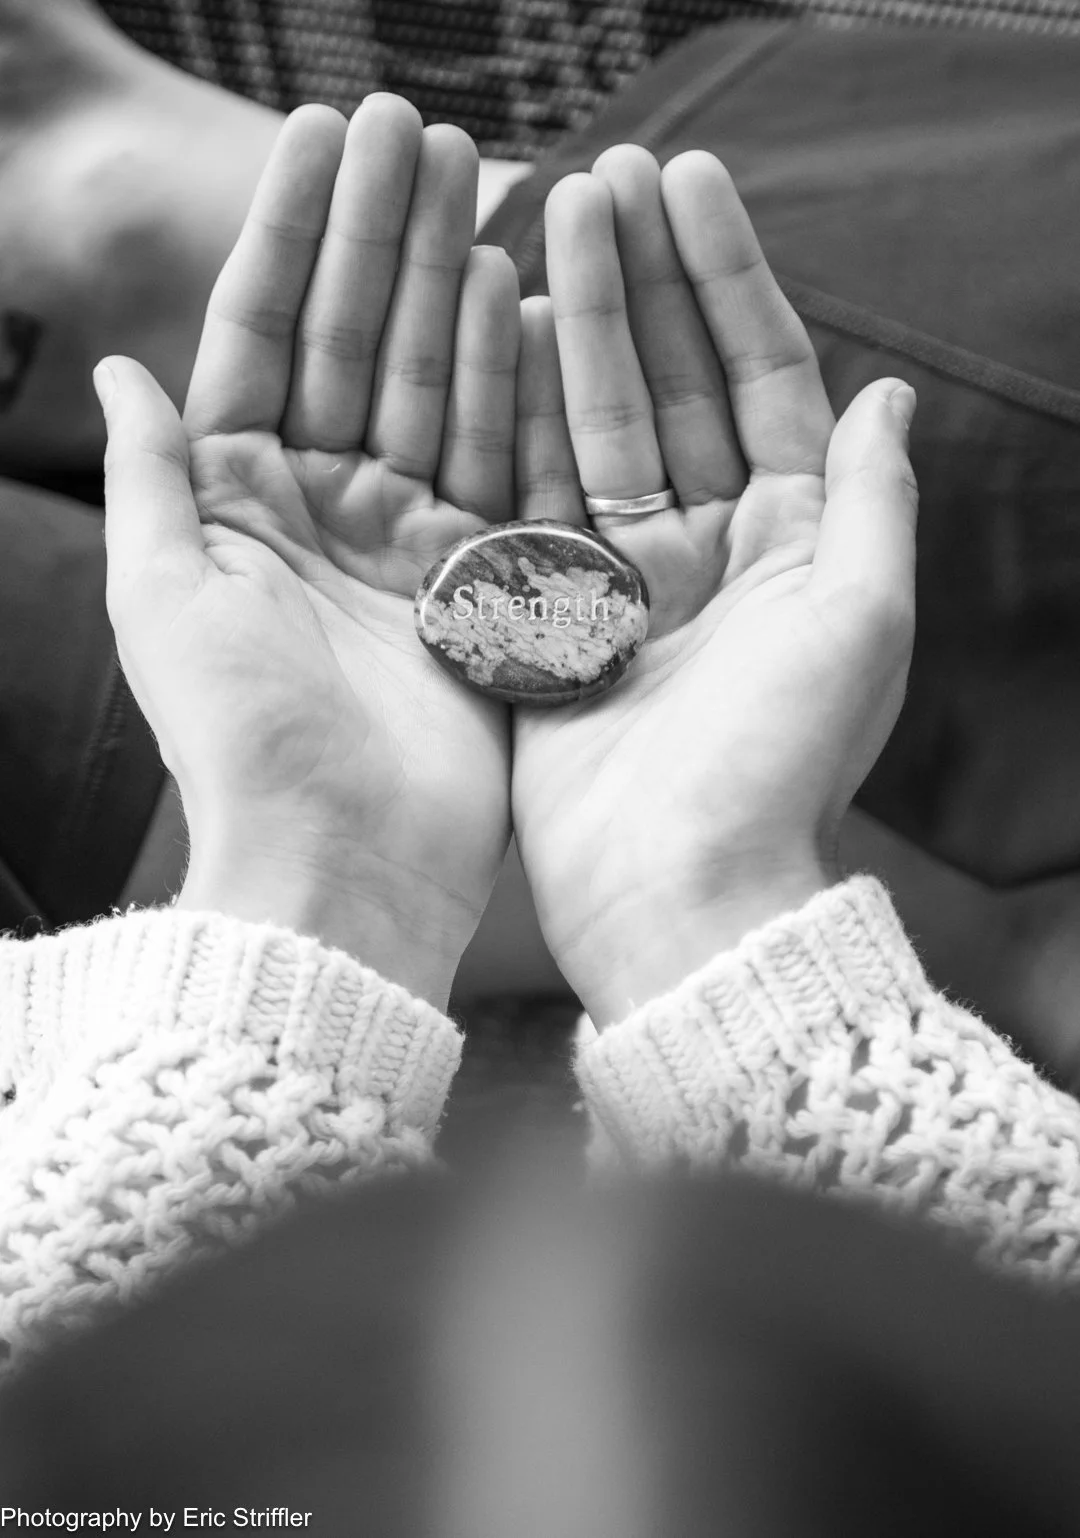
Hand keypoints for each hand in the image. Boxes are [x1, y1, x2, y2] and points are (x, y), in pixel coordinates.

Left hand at [97, 98, 519, 1007]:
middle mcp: (322, 513)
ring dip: (450, 280)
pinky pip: (500, 459)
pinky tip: (524, 292)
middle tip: (420, 127)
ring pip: (434, 385)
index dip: (292, 237)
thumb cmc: (242, 737)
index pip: (263, 339)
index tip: (326, 136)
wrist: (346, 862)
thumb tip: (114, 371)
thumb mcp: (165, 596)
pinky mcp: (481, 583)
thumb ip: (153, 476)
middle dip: (383, 233)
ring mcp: (408, 543)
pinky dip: (512, 380)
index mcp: (235, 505)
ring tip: (479, 175)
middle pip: (356, 345)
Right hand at [512, 147, 917, 1024]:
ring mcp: (626, 582)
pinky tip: (497, 333)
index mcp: (794, 544)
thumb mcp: (859, 620)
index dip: (727, 281)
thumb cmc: (778, 763)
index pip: (764, 381)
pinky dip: (515, 417)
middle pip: (674, 388)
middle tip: (604, 174)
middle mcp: (713, 552)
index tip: (686, 182)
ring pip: (597, 426)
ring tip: (548, 220)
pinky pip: (532, 495)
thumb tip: (889, 392)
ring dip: (575, 326)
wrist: (674, 891)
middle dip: (643, 282)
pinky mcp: (553, 618)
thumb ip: (870, 500)